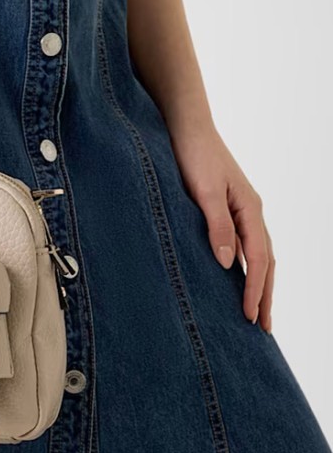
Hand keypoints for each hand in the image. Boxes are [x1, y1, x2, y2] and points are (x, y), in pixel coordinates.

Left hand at [170, 119, 273, 331]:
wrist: (186, 126)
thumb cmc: (193, 154)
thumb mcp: (203, 191)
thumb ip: (216, 226)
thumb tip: (227, 265)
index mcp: (250, 210)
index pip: (259, 260)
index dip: (255, 290)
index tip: (251, 318)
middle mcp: (250, 212)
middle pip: (265, 261)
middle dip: (265, 295)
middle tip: (262, 327)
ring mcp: (239, 209)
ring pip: (256, 254)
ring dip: (257, 282)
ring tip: (254, 310)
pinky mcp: (224, 207)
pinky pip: (241, 243)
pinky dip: (243, 265)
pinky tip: (233, 277)